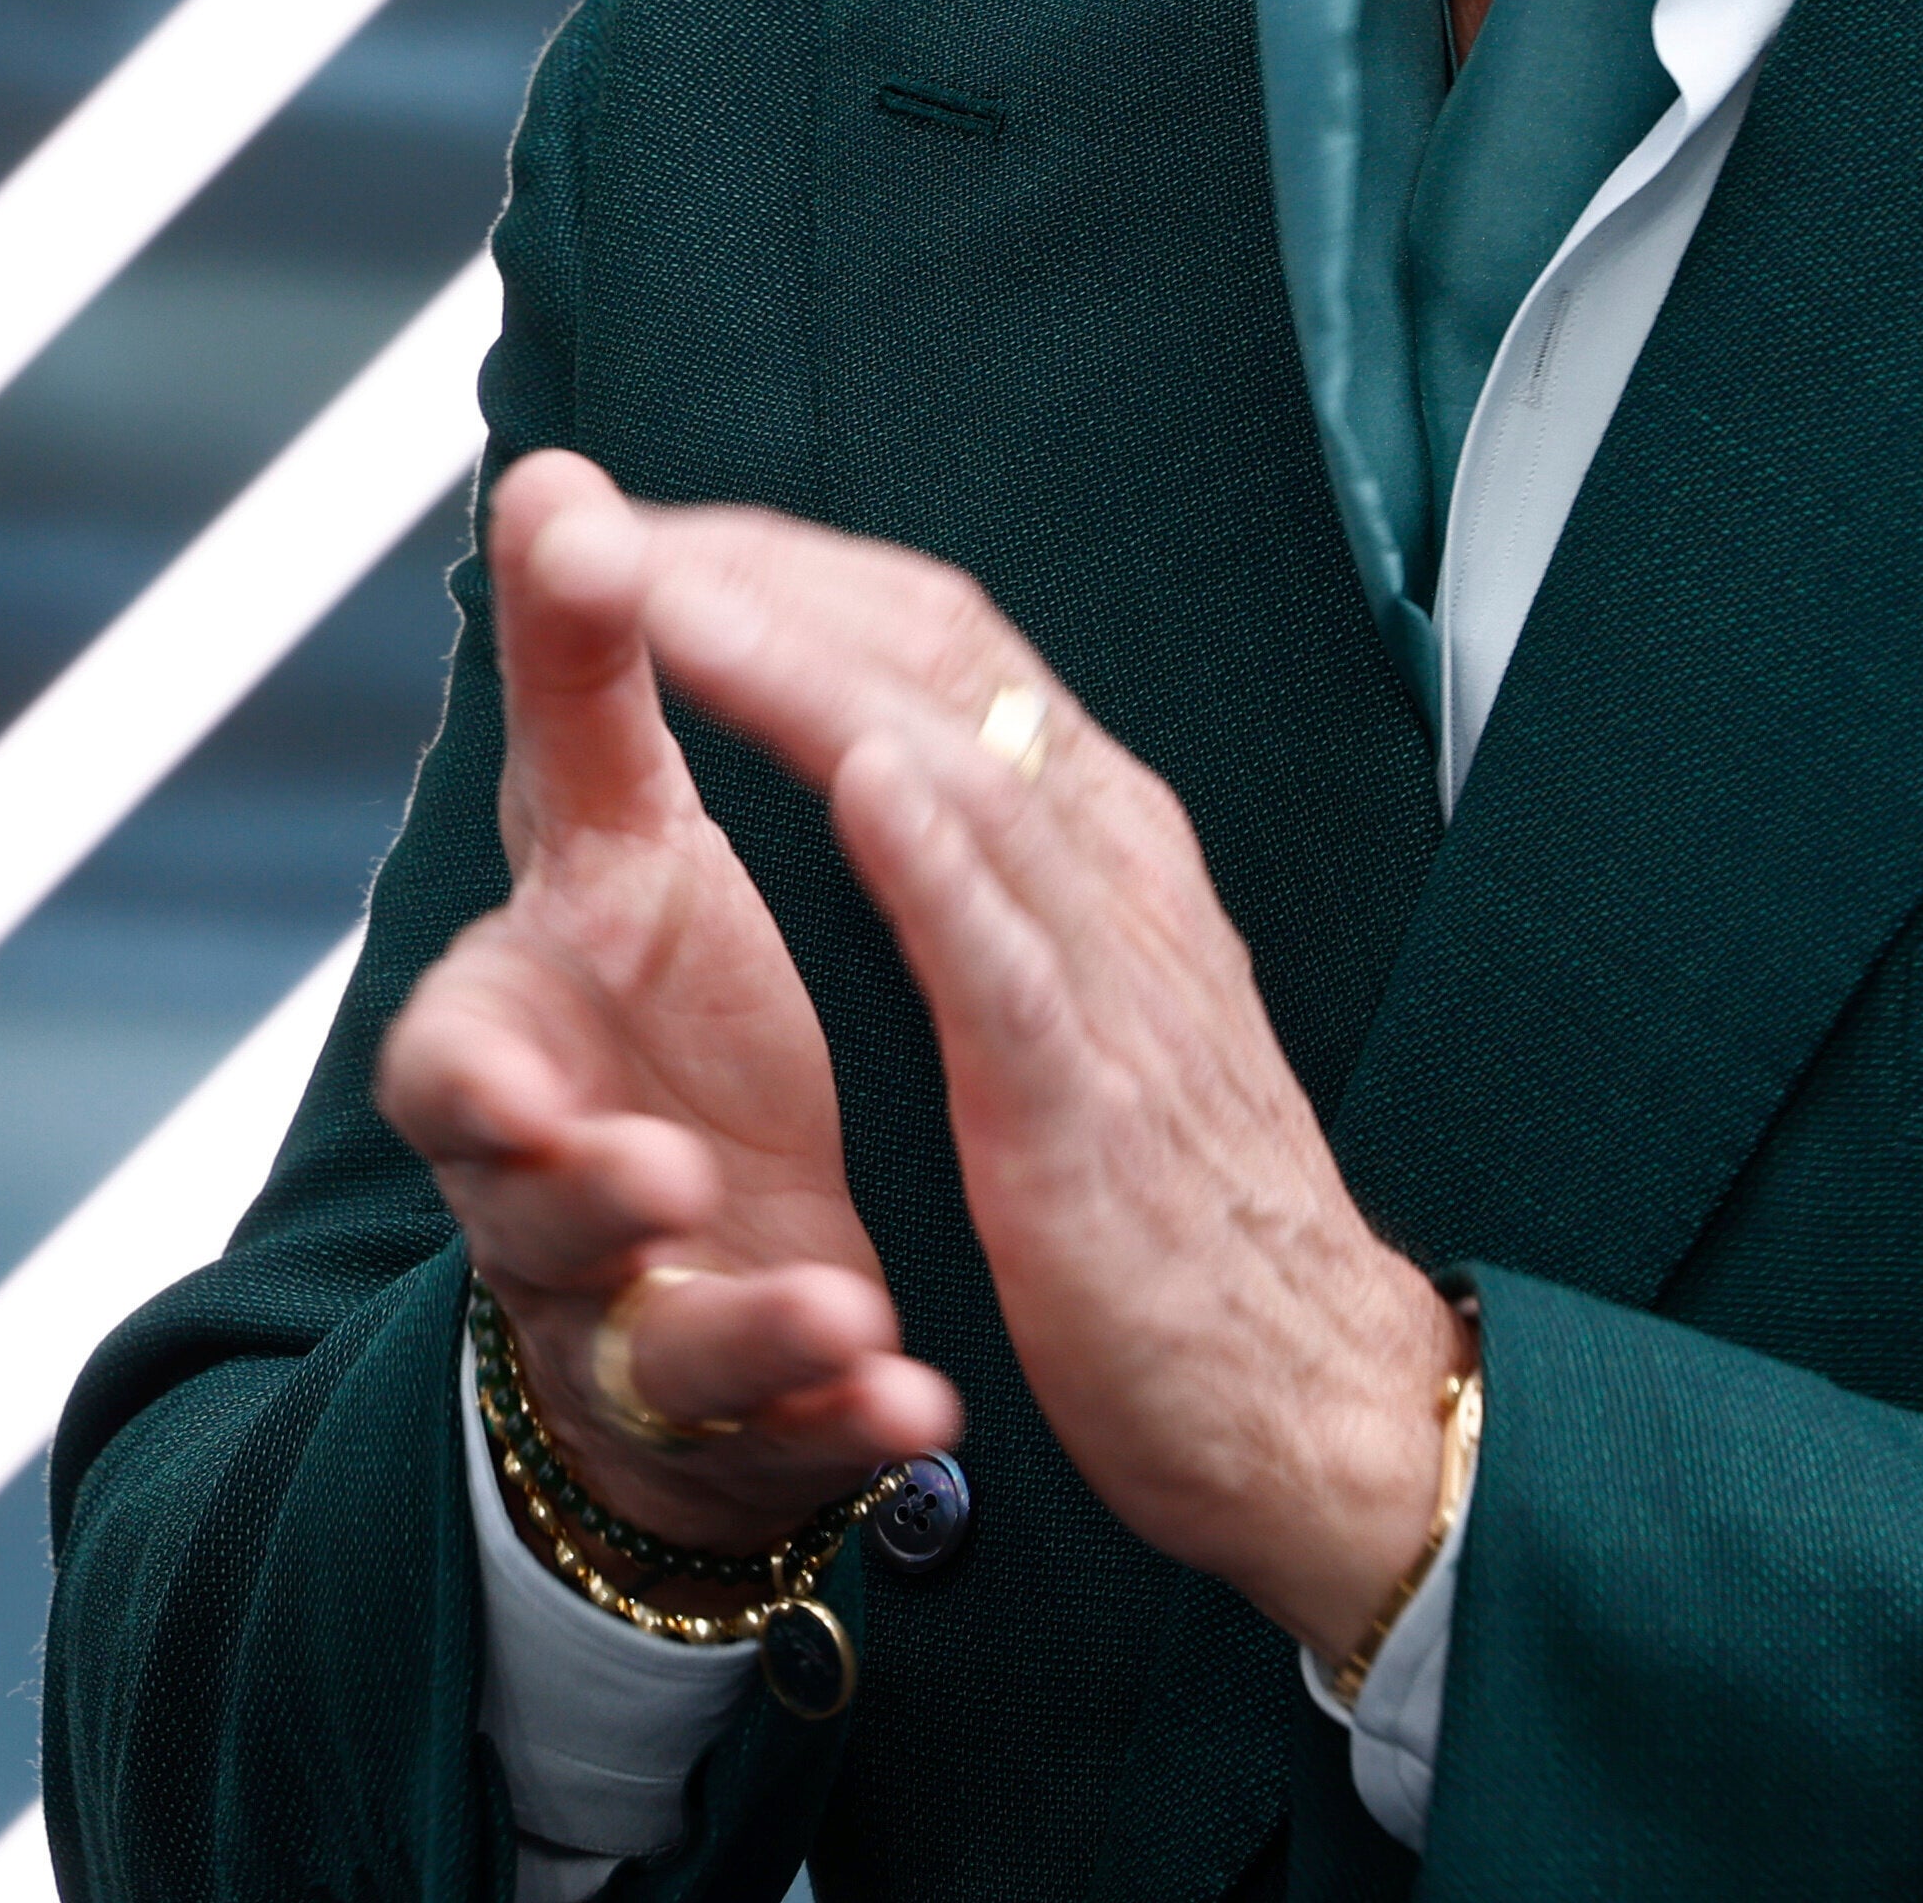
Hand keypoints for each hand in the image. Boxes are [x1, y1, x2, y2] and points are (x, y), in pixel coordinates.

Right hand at [371, 453, 965, 1553]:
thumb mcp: (623, 846)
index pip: (455, 1066)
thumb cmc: (662, 1012)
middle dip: (588, 1203)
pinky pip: (794, 1428)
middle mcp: (564, 1186)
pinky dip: (849, 1418)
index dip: (478, 1085)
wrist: (721, 1225)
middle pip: (533, 1225)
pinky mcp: (752, 1405)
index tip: (531, 1088)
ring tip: (836, 1305)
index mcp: (529, 1044)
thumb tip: (553, 474)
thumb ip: (589, 678)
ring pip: (663, 1339)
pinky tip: (921, 1404)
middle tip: (658, 1177)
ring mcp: (650, 1308)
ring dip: (742, 1320)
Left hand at [635, 513, 1466, 1668]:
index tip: (649, 529)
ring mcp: (1114, 982)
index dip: (788, 570)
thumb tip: (899, 763)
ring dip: (805, 672)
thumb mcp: (1090, 1000)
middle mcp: (1115, 869)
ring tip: (677, 596)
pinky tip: (862, 783)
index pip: (939, 641)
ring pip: (957, 774)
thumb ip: (1006, 879)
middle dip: (763, 578)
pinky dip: (939, 862)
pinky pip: (1013, 963)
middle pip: (935, 661)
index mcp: (1102, 840)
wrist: (1315, 1400)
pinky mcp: (1095, 1111)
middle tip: (608, 520)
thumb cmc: (1180, 1210)